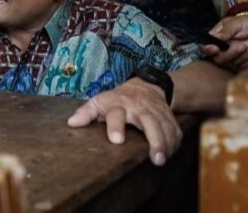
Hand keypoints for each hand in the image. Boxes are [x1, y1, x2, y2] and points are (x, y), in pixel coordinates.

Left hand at [67, 78, 181, 165]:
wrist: (146, 86)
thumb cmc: (117, 99)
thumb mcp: (99, 101)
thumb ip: (86, 113)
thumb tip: (71, 123)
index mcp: (119, 104)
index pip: (116, 114)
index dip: (115, 126)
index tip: (116, 140)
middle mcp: (139, 107)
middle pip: (149, 121)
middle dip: (154, 140)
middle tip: (155, 158)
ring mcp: (156, 111)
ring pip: (166, 126)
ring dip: (167, 144)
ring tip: (162, 160)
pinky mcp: (168, 116)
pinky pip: (176, 129)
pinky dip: (176, 142)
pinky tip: (171, 153)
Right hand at [201, 16, 247, 69]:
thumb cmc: (244, 22)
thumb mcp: (236, 22)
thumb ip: (227, 30)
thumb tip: (216, 37)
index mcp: (215, 39)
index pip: (204, 47)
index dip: (207, 50)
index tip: (216, 49)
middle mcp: (221, 50)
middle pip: (219, 59)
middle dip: (231, 54)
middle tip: (243, 46)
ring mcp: (231, 57)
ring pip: (234, 63)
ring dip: (247, 55)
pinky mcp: (241, 61)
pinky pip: (245, 66)